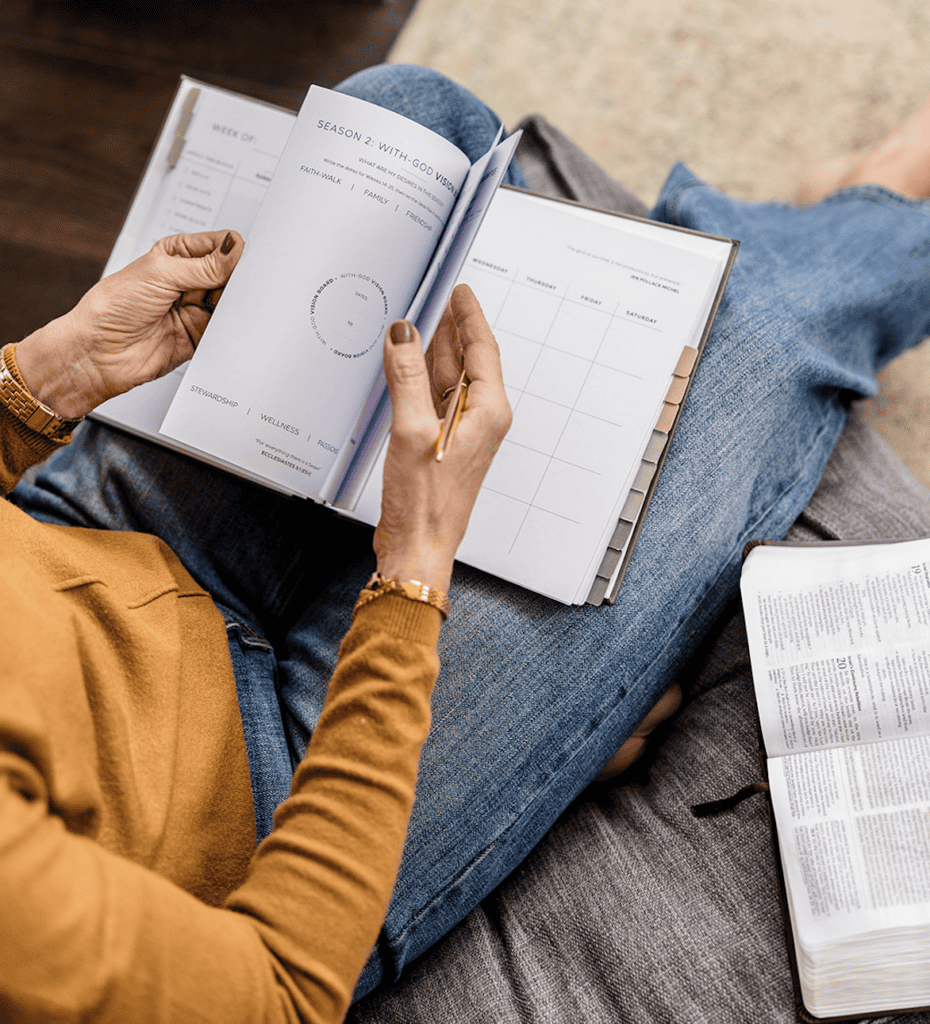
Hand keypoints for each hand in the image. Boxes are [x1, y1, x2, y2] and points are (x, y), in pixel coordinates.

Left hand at [15, 230, 242, 418]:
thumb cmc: (113, 307)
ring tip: (235, 304)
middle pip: (229, 275)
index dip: (235, 251)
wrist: (100, 353)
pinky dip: (232, 327)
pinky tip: (232, 323)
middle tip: (246, 283)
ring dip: (236, 303)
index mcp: (177, 256)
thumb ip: (203, 265)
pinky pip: (224, 329)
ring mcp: (194, 309)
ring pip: (230, 302)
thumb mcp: (160, 274)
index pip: (218, 246)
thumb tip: (235, 250)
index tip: (248, 259)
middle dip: (239, 279)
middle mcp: (188, 281)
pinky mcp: (199, 335)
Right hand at [374, 284, 511, 593]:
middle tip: (439, 297)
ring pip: (450, 379)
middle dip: (453, 329)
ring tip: (423, 321)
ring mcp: (460, 433)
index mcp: (488, 413)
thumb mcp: (412, 431)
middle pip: (468, 361)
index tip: (460, 291)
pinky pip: (434, 399)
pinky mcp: (440, 445)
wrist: (419, 546)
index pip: (482, 350)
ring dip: (435, 351)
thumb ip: (407, 377)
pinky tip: (408, 365)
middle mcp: (480, 420)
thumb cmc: (426, 503)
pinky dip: (421, 378)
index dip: (469, 317)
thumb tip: (403, 334)